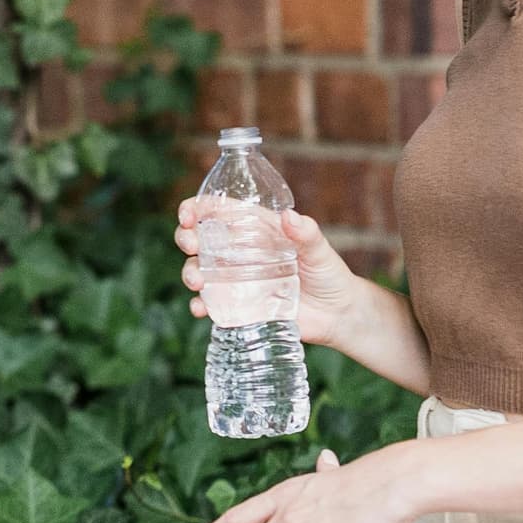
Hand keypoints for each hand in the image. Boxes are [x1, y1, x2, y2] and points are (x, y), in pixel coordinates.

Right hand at [177, 199, 373, 359]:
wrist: (337, 314)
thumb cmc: (330, 274)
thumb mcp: (320, 250)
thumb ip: (306, 233)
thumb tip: (289, 217)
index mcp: (256, 229)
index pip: (219, 211)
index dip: (197, 208)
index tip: (188, 214)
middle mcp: (240, 252)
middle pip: (200, 238)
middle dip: (185, 237)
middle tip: (190, 243)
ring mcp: (236, 280)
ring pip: (199, 270)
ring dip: (190, 272)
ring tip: (197, 281)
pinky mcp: (238, 305)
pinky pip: (211, 304)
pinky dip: (200, 306)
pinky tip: (201, 309)